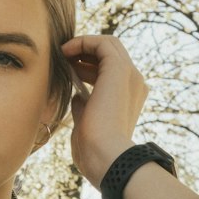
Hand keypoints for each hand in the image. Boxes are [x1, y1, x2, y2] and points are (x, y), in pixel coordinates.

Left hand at [60, 34, 148, 186]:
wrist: (106, 156)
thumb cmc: (94, 150)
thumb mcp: (87, 124)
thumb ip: (85, 107)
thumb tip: (77, 95)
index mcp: (130, 99)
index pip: (112, 73)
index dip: (89, 68)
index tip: (70, 71)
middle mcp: (134, 84)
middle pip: (111, 56)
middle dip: (87, 53)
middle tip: (64, 58)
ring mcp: (130, 75)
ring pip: (109, 46)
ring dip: (85, 45)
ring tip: (63, 51)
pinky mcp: (120, 69)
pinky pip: (102, 44)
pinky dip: (84, 42)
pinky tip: (66, 50)